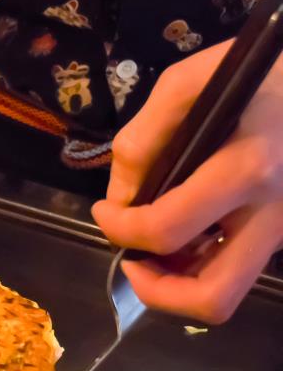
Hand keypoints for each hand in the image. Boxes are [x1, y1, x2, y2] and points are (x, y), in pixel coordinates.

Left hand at [92, 39, 282, 323]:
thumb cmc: (258, 72)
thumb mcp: (188, 81)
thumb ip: (143, 138)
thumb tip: (122, 196)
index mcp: (245, 170)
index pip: (165, 230)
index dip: (119, 230)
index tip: (104, 210)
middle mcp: (276, 214)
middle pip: (213, 298)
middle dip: (156, 290)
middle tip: (133, 258)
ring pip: (230, 292)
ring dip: (181, 282)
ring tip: (155, 246)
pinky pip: (241, 267)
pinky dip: (205, 264)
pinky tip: (190, 231)